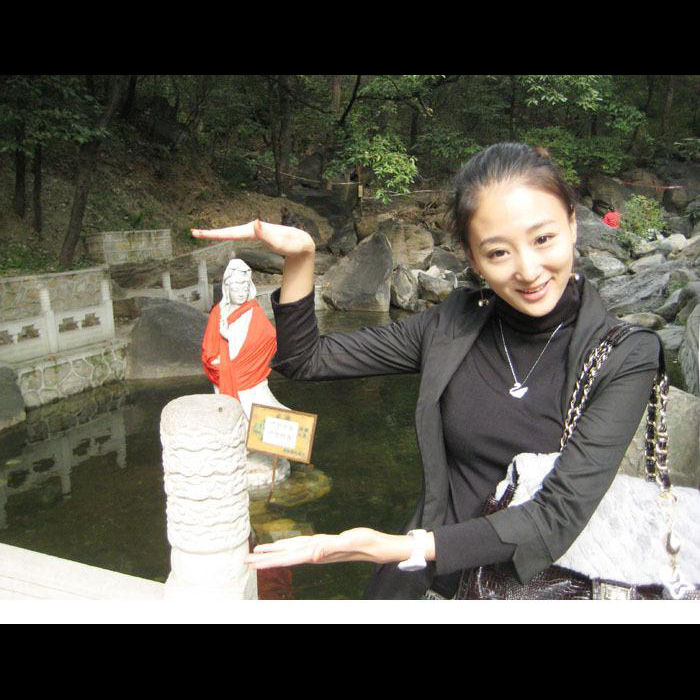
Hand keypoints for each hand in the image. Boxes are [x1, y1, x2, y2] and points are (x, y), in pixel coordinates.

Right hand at [192, 219, 314, 257]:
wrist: (302, 243)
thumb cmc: (293, 244)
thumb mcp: (281, 241)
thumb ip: (267, 234)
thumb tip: (254, 222)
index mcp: (254, 231)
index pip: (230, 233)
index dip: (214, 234)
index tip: (199, 234)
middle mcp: (252, 229)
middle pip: (227, 231)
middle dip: (210, 232)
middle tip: (193, 233)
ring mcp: (254, 231)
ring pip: (231, 232)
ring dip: (216, 233)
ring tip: (201, 234)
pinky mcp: (256, 235)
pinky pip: (237, 234)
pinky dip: (226, 235)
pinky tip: (222, 235)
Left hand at [245, 527, 384, 569]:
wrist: (374, 546)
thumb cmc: (363, 543)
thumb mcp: (347, 543)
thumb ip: (330, 548)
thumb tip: (313, 555)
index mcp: (314, 553)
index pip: (286, 559)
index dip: (268, 561)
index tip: (252, 563)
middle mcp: (312, 553)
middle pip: (283, 557)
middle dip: (263, 559)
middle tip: (245, 560)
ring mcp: (316, 549)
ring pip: (289, 551)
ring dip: (272, 553)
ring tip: (257, 553)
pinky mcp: (321, 543)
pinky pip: (298, 545)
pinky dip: (287, 546)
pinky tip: (283, 546)